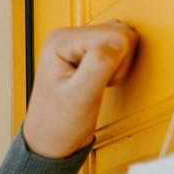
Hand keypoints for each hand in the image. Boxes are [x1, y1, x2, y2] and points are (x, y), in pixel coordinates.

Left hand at [23, 20, 138, 157]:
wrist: (51, 139)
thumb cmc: (57, 123)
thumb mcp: (81, 96)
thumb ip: (100, 64)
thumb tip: (119, 39)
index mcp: (61, 41)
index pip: (116, 34)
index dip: (118, 62)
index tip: (98, 81)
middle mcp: (67, 36)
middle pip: (120, 34)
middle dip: (119, 63)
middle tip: (98, 84)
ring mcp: (78, 43)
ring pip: (123, 40)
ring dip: (119, 66)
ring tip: (98, 84)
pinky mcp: (88, 51)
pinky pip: (120, 49)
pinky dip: (118, 68)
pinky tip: (101, 80)